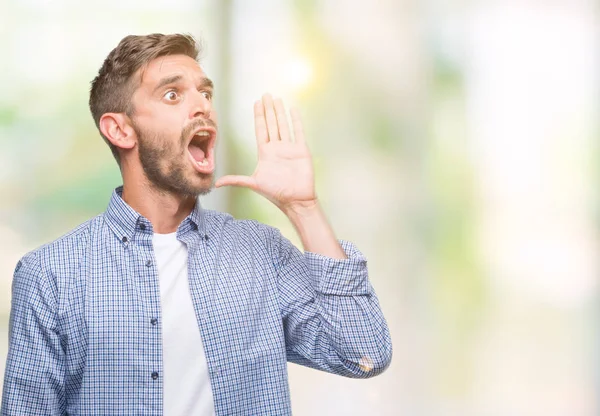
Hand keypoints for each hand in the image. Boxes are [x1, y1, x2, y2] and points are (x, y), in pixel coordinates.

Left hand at [215, 94, 315, 213]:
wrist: (296, 200)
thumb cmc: (276, 193)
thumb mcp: (253, 184)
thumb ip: (236, 180)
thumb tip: (216, 184)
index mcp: (265, 153)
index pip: (260, 129)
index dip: (259, 116)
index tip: (257, 103)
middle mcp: (276, 148)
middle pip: (271, 123)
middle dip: (268, 109)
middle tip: (266, 95)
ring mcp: (289, 148)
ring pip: (283, 125)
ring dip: (280, 112)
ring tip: (277, 99)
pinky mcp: (301, 150)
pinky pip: (298, 131)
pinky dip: (296, 120)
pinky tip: (293, 110)